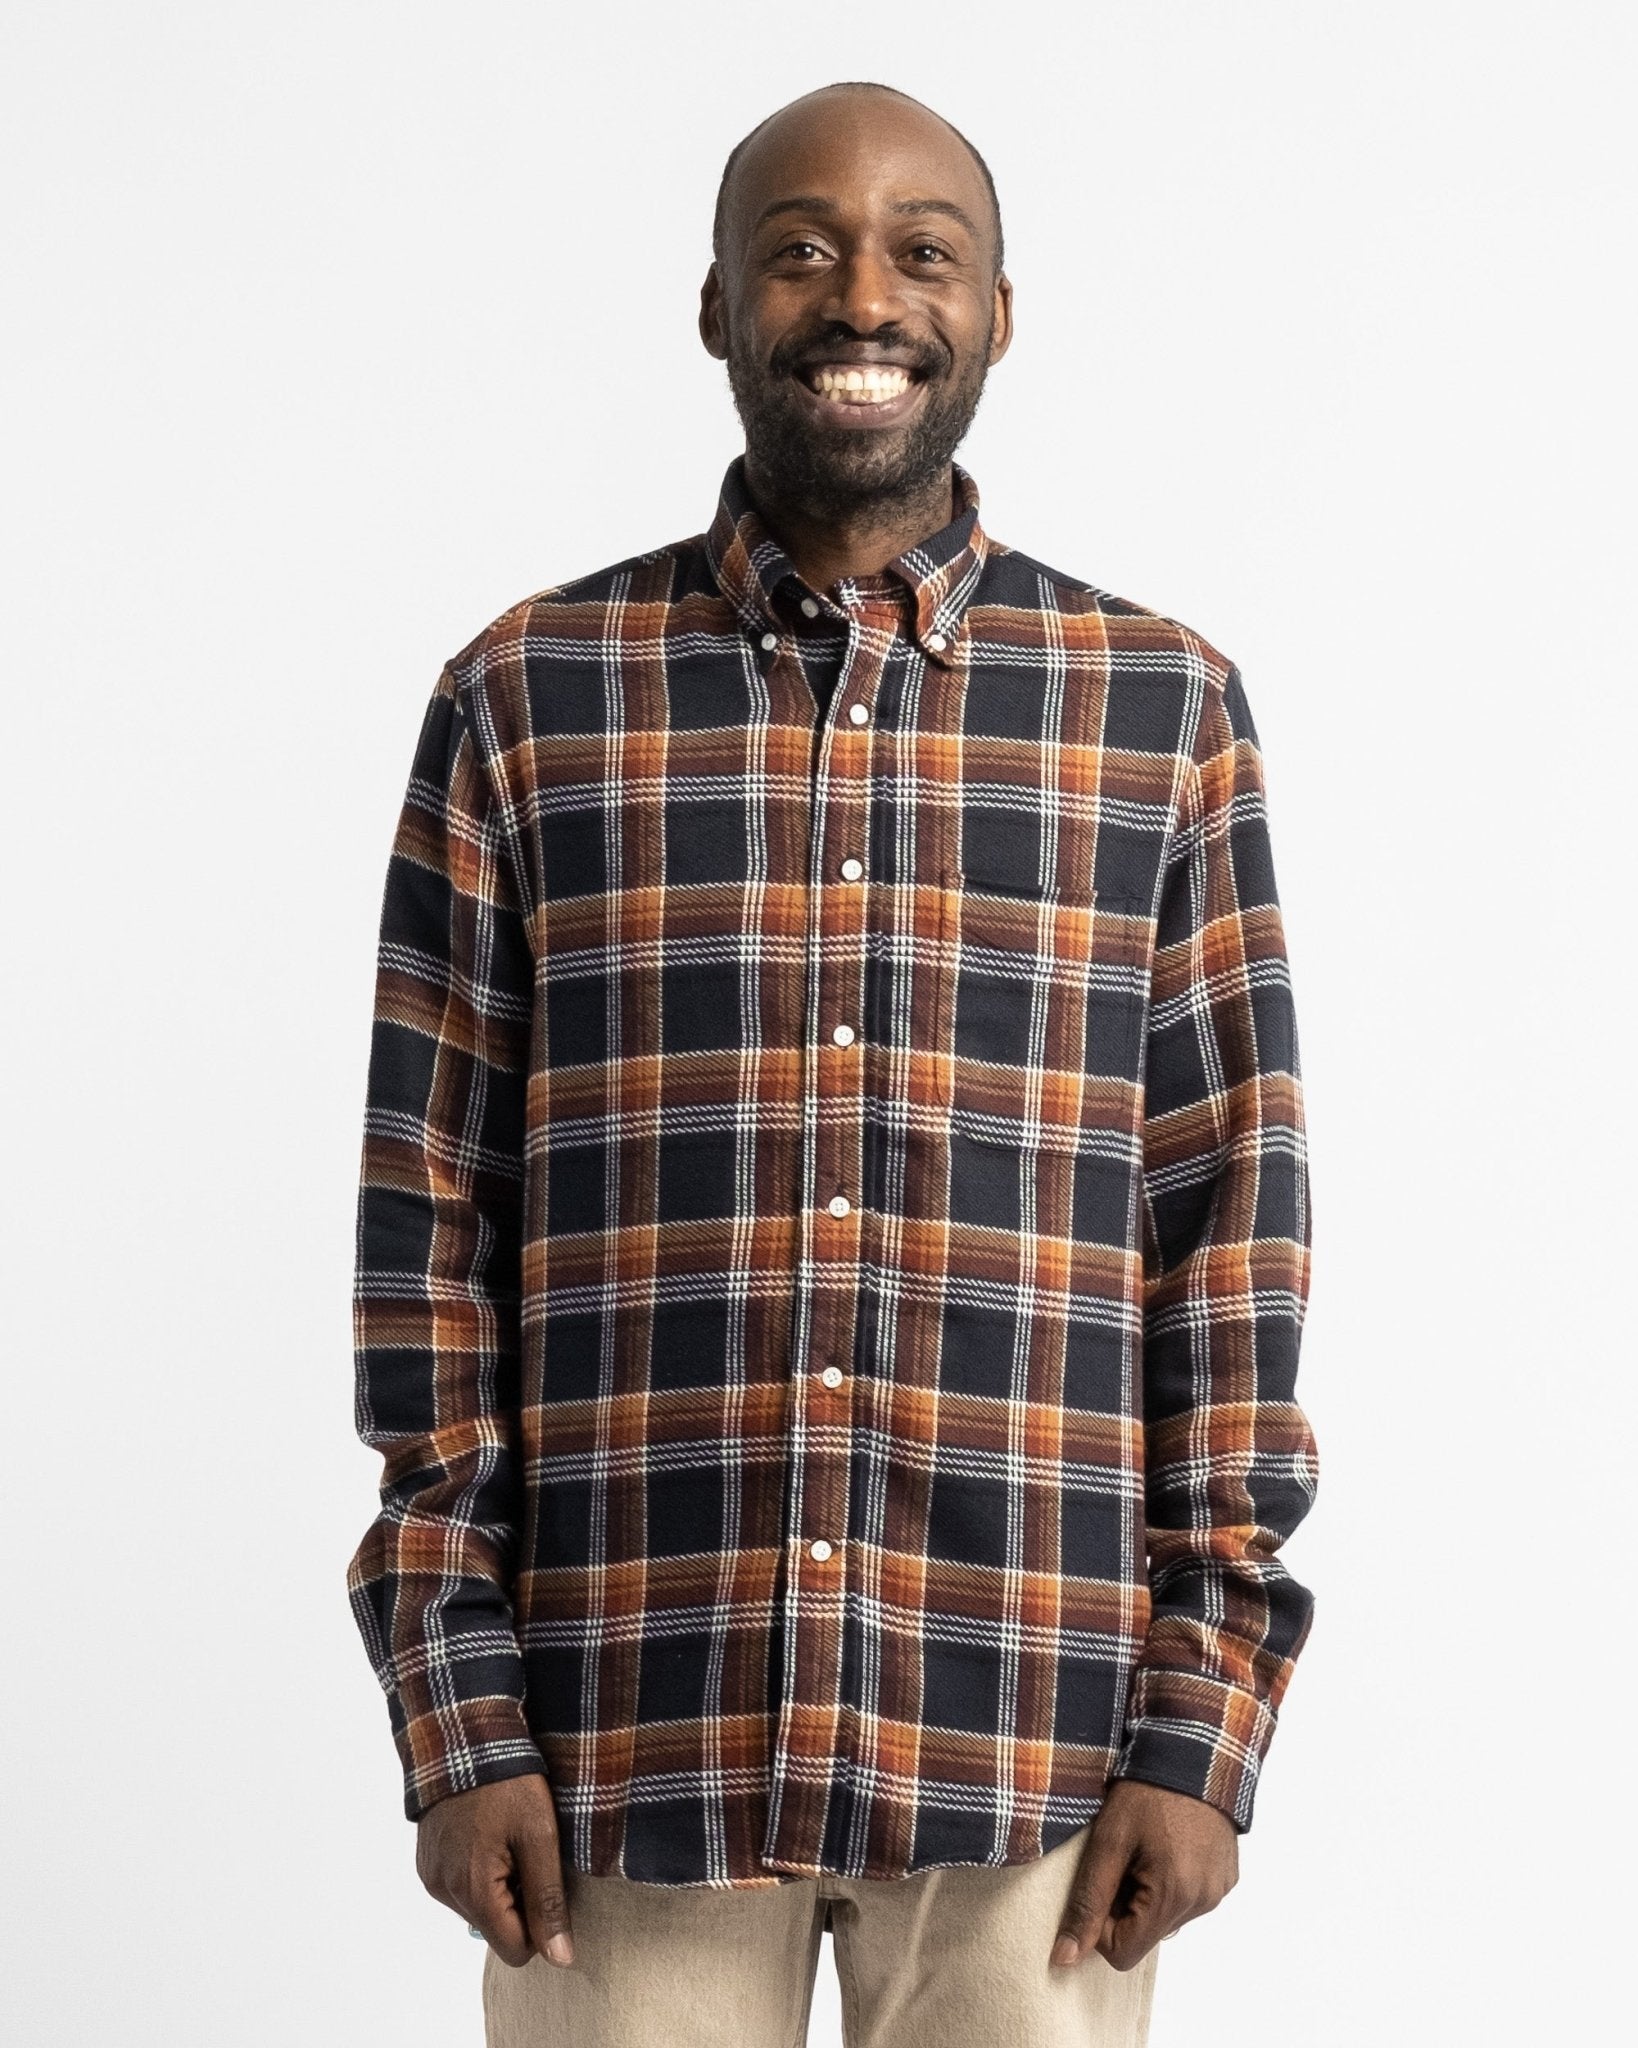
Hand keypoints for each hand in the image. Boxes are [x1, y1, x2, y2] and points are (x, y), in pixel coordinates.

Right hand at [416, 1774, 573, 1969]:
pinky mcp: (426, 1862)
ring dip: (500, 1886)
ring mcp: (431, 1877)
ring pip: (479, 1910)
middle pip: (497, 1929)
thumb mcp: (540, 1837)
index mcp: (472, 1890)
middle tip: (527, 1850)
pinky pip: (460, 1889)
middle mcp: (444, 1892)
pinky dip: (480, 1872)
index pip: (515, 1950)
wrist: (465, 1738)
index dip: (540, 1924)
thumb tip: (561, 1959)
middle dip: (519, 1899)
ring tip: (507, 1838)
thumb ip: (548, 1901)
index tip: (547, 1880)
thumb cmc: (509, 1783)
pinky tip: (488, 1835)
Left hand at [1050, 1779, 1237, 1972]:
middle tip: (1122, 1857)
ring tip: (1145, 1848)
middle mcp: (1203, 1902)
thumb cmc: (1147, 1790)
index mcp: (1175, 1896)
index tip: (1100, 1882)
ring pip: (1166, 1919)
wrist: (1192, 1751)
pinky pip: (1189, 1900)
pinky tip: (1166, 1846)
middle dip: (1124, 1905)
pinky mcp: (1226, 1878)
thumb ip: (1087, 1903)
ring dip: (1147, 1894)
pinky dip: (1170, 1884)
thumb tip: (1064, 1957)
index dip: (1100, 1926)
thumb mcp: (1108, 1841)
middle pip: (1146, 1936)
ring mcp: (1218, 1891)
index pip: (1124, 1953)